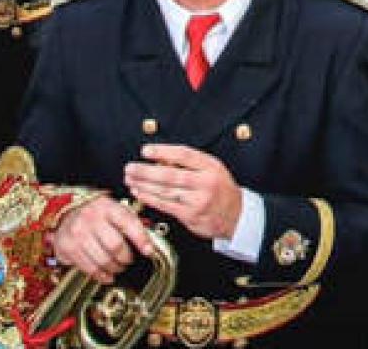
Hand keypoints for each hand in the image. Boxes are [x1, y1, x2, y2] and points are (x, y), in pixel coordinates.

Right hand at [50, 196, 157, 284]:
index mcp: (107, 207)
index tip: (148, 251)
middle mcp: (91, 218)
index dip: (141, 239)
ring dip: (115, 268)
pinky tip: (107, 275)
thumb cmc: (96, 213)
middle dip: (126, 258)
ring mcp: (77, 233)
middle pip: (115, 245)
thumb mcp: (114, 209)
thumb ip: (130, 223)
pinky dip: (101, 275)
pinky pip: (89, 268)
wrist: (66, 212)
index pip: (128, 223)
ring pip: (103, 260)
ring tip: (118, 267)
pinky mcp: (68, 247)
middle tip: (129, 261)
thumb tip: (147, 243)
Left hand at [125, 144, 242, 240]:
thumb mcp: (212, 169)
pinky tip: (139, 193)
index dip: (162, 151)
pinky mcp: (191, 215)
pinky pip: (165, 205)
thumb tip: (160, 157)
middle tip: (130, 167)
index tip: (145, 150)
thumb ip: (190, 163)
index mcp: (211, 166)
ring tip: (130, 179)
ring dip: (144, 185)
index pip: (184, 155)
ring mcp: (198, 200)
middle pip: (170, 175)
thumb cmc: (220, 189)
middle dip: (146, 171)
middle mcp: (205, 183)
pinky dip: (150, 198)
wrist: (237, 216)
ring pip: (165, 191)